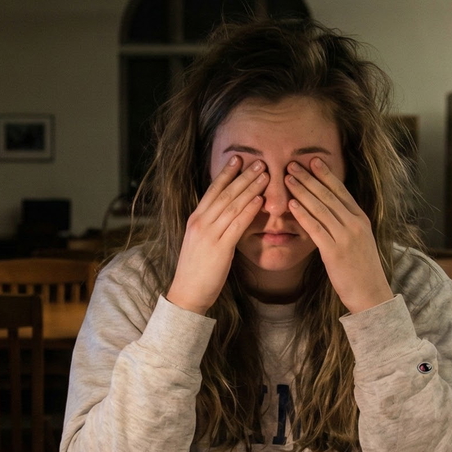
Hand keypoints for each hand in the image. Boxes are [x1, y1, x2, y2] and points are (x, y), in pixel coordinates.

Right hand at [165, 156, 267, 314]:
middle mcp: (200, 222)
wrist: (187, 293)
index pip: (212, 190)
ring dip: (250, 188)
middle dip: (243, 176)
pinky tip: (260, 200)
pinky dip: (249, 210)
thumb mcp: (199, 242)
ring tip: (265, 174)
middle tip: (259, 161)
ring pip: (232, 205)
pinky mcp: (220, 248)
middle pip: (225, 193)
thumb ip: (211, 226)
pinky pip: (237, 224)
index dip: (225, 173)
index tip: (237, 159)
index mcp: (195, 219)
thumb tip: (225, 214)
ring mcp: (209, 234)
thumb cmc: (195, 270)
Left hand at [285, 157, 393, 313]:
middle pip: (328, 195)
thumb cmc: (362, 269)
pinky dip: (303, 214)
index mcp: (361, 218)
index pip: (341, 190)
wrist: (371, 293)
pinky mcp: (334, 251)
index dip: (325, 174)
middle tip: (292, 164)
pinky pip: (316, 228)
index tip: (312, 160)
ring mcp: (345, 237)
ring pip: (320, 208)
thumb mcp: (360, 240)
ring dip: (302, 191)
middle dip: (308, 178)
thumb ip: (347, 224)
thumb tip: (333, 210)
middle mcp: (354, 223)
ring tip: (287, 178)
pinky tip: (291, 204)